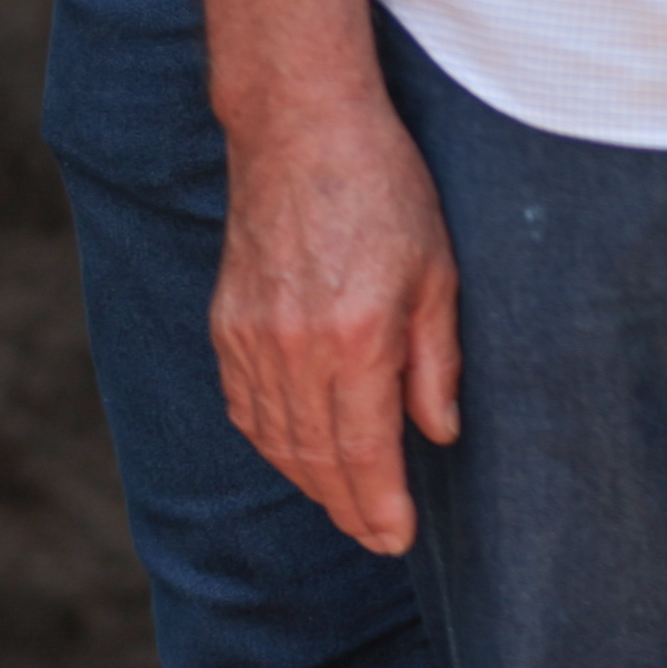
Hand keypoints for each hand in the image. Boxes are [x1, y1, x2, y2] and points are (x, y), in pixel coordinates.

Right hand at [215, 93, 460, 555]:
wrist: (301, 128)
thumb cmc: (385, 189)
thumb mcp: (438, 270)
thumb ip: (438, 361)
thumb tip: (440, 434)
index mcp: (355, 337)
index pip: (364, 450)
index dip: (380, 505)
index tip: (397, 539)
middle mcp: (293, 348)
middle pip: (316, 458)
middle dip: (349, 507)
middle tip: (377, 537)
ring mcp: (250, 338)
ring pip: (276, 440)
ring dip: (310, 483)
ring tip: (347, 506)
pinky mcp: (226, 325)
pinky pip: (245, 407)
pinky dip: (272, 442)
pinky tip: (298, 455)